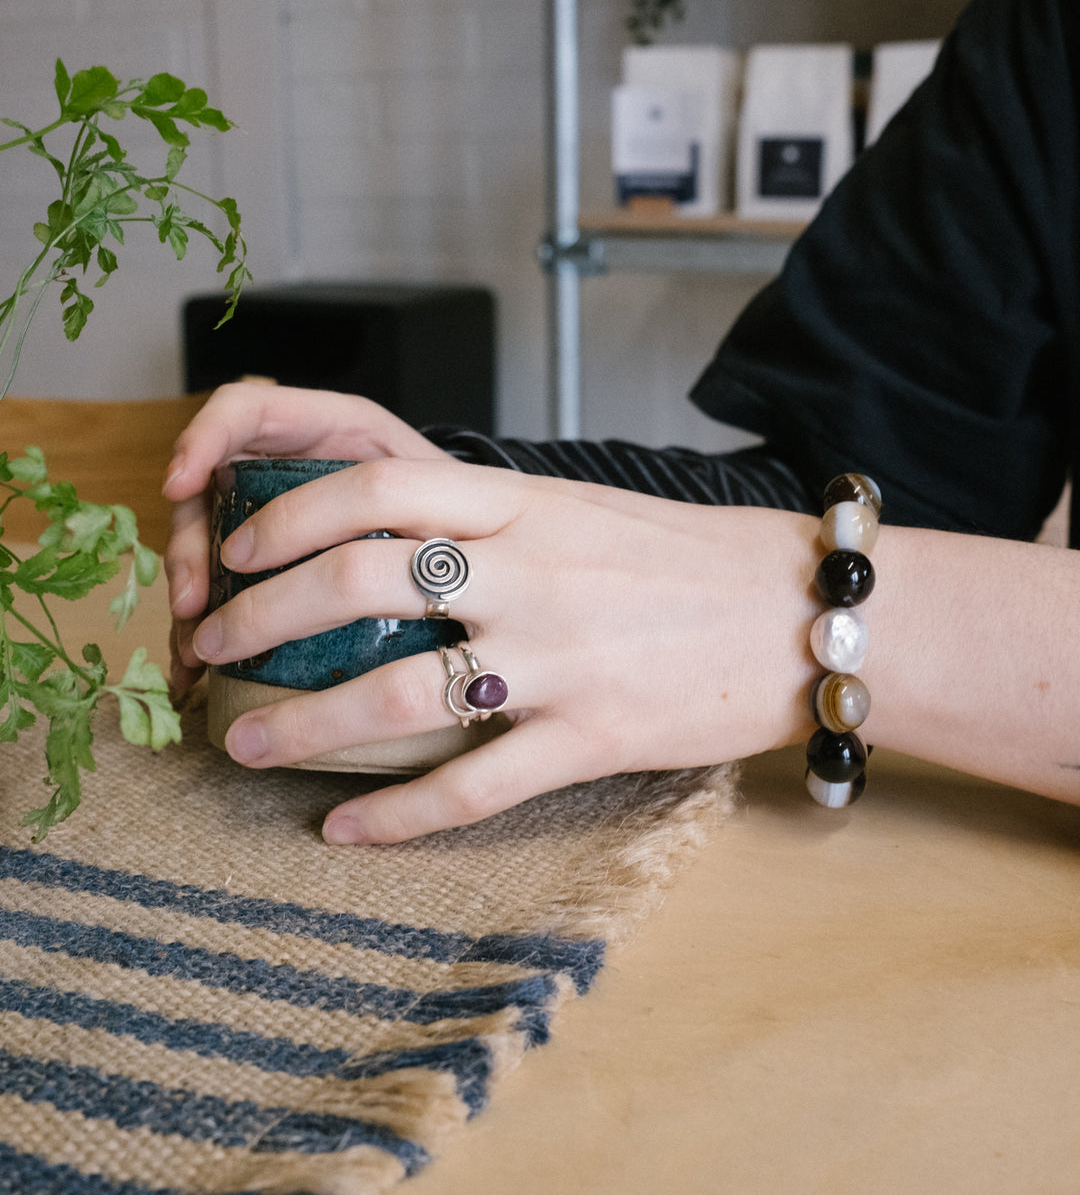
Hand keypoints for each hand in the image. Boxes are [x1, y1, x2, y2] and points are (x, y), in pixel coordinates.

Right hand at [162, 382, 449, 690]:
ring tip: (192, 651)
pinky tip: (189, 671)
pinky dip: (200, 633)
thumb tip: (355, 557)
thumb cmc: (454, 511)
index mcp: (326, 431)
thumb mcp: (435, 492)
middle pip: (207, 490)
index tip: (180, 486)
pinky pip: (218, 592)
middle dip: (189, 547)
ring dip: (191, 600)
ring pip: (204, 548)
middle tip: (193, 602)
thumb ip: (394, 499)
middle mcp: (286, 467)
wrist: (477, 543)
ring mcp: (271, 517)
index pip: (245, 412)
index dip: (203, 439)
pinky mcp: (268, 568)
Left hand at [185, 453, 821, 843]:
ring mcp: (562, 656)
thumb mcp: (585, 508)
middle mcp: (531, 572)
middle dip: (263, 618)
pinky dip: (396, 815)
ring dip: (303, 723)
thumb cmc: (691, 557)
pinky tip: (345, 830)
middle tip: (215, 649)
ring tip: (246, 742)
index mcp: (523, 504)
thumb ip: (493, 521)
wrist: (803, 611)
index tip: (239, 549)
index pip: (374, 486)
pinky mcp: (594, 737)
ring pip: (397, 692)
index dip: (286, 516)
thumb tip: (394, 539)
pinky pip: (473, 786)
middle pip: (357, 582)